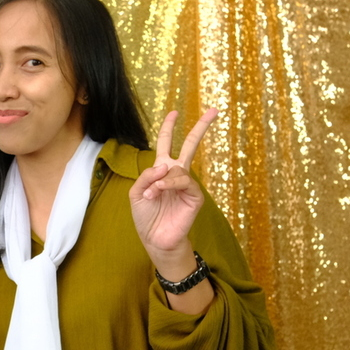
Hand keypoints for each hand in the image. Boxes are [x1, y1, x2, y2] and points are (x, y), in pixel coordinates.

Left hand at [129, 108, 215, 264]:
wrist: (155, 239)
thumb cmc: (145, 217)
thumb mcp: (136, 193)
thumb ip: (146, 176)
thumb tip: (164, 166)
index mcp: (161, 171)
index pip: (167, 144)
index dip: (169, 128)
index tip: (174, 112)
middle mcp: (176, 174)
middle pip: (190, 145)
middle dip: (200, 128)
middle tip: (213, 110)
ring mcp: (187, 185)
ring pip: (180, 169)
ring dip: (162, 180)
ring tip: (153, 193)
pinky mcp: (195, 196)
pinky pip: (184, 181)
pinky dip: (169, 184)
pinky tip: (160, 192)